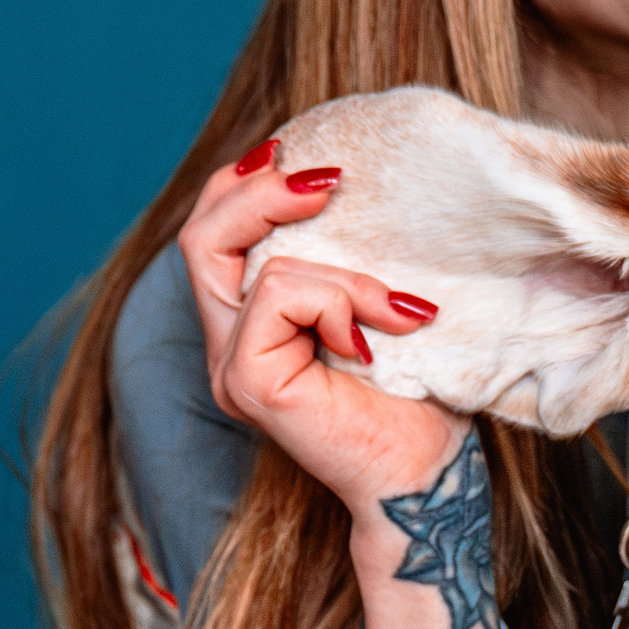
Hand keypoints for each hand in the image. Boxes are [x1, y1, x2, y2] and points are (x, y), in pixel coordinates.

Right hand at [179, 141, 462, 517]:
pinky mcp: (248, 383)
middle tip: (326, 180)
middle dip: (259, 191)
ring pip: (259, 267)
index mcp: (250, 328)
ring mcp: (231, 368)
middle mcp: (228, 347)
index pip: (212, 235)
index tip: (295, 153)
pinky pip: (279, 298)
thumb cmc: (416, 400)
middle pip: (201, 237)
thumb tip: (342, 185)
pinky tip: (373, 339)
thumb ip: (345, 264)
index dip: (239, 184)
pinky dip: (337, 301)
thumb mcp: (377, 310)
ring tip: (396, 312)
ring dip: (343, 275)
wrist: (427, 475)